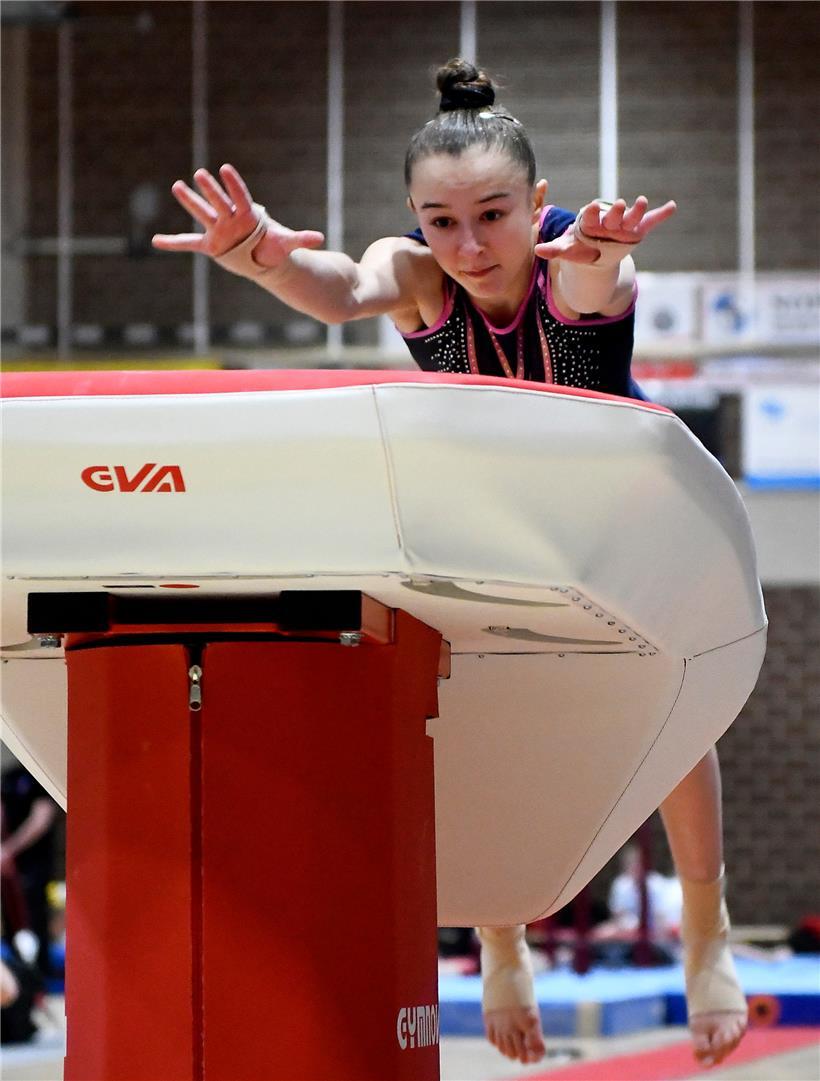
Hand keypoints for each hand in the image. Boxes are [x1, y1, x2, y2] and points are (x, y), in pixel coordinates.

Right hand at [152, 164, 324, 268]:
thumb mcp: (286, 243)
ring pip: (202, 213)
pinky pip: (189, 242)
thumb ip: (300, 239)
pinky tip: (156, 241)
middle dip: (211, 189)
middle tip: (201, 173)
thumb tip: (321, 239)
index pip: (240, 196)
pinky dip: (174, 243)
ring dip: (190, 201)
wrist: (262, 256)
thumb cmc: (273, 245)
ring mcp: (218, 229)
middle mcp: (230, 217)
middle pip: (219, 200)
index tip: (226, 168)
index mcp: (247, 214)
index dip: (233, 184)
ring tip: (177, 186)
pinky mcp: (210, 244)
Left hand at [535, 196, 676, 263]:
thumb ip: (555, 249)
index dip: (593, 212)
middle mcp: (609, 220)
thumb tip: (537, 250)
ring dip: (638, 210)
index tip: (592, 207)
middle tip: (620, 204)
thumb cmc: (580, 248)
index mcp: (592, 222)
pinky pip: (650, 222)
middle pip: (614, 215)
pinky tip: (671, 207)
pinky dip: (661, 215)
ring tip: (643, 201)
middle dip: (617, 211)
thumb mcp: (568, 250)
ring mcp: (625, 225)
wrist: (596, 252)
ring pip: (632, 217)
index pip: (591, 216)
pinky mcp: (638, 230)